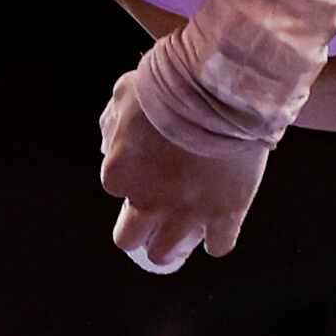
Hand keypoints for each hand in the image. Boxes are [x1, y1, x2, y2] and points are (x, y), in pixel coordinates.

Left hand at [96, 67, 270, 273]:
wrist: (220, 84)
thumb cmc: (170, 82)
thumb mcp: (127, 91)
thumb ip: (112, 122)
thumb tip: (109, 144)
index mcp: (119, 172)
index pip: (116, 188)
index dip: (134, 178)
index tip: (150, 165)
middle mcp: (149, 200)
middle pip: (130, 240)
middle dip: (142, 230)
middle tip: (159, 216)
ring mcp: (188, 211)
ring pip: (167, 253)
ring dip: (174, 243)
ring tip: (187, 228)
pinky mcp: (226, 214)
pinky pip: (218, 246)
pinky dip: (218, 237)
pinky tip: (220, 222)